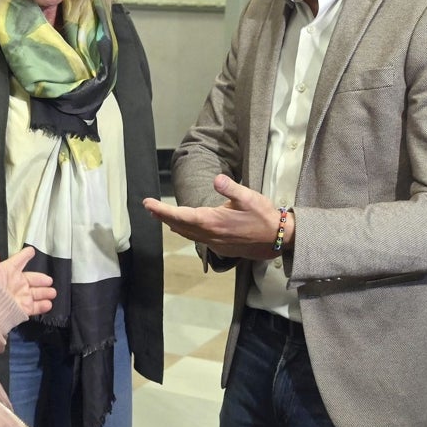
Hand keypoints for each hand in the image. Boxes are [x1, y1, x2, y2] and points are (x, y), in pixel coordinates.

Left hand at [0, 247, 55, 316]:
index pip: (19, 261)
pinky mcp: (22, 308)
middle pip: (32, 278)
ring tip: (52, 292)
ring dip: (45, 292)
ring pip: (36, 293)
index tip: (31, 250)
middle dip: (41, 279)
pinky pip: (35, 307)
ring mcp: (20, 296)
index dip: (25, 255)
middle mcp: (16, 283)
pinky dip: (42, 306)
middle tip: (49, 280)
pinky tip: (48, 304)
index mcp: (9, 271)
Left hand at [143, 174, 290, 259]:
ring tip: (159, 216)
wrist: (279, 240)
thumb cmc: (264, 216)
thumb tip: (216, 179)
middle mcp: (210, 235)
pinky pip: (197, 239)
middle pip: (179, 226)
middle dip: (162, 216)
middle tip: (148, 207)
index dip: (162, 210)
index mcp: (213, 221)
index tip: (147, 203)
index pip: (180, 216)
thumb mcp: (249, 197)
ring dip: (172, 224)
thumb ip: (231, 188)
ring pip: (187, 234)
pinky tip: (181, 228)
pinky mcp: (221, 247)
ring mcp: (215, 243)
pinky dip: (185, 232)